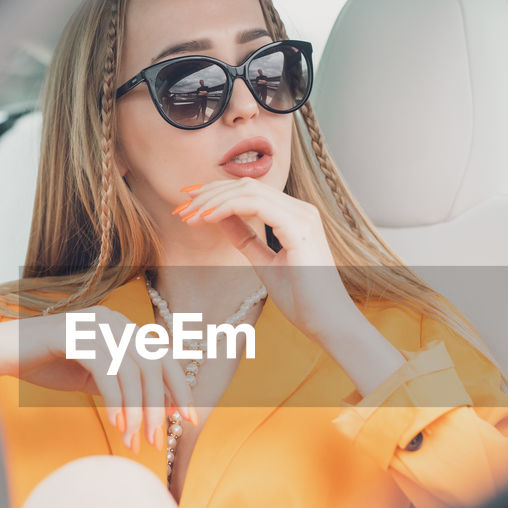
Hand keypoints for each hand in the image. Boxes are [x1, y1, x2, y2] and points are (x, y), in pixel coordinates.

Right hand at [0, 308, 196, 452]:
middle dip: (159, 406)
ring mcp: (93, 324)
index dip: (181, 389)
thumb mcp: (95, 379)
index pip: (163, 357)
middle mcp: (112, 320)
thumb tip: (166, 411)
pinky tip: (117, 425)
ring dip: (137, 410)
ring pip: (132, 370)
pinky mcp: (74, 335)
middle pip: (153, 365)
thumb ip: (127, 389)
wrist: (2, 354)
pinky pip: (107, 371)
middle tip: (157, 441)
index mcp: (122, 326)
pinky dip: (116, 401)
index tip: (190, 420)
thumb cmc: (47, 365)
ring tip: (133, 441)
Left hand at [175, 178, 359, 343]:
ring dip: (213, 201)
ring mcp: (302, 216)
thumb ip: (246, 238)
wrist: (326, 322)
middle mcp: (301, 209)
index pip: (249, 191)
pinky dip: (227, 208)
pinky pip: (255, 206)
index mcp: (295, 215)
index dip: (216, 193)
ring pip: (248, 191)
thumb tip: (221, 218)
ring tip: (190, 216)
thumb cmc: (302, 298)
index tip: (188, 205)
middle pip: (245, 186)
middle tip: (181, 209)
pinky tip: (207, 218)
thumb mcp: (264, 262)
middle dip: (209, 194)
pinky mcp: (299, 228)